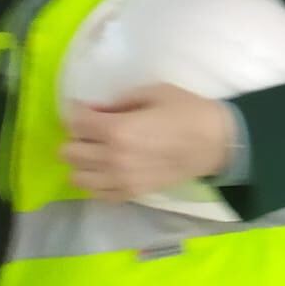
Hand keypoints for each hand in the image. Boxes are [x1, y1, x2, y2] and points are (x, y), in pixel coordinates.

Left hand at [63, 84, 235, 200]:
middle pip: (68, 152)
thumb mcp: (155, 92)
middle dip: (77, 137)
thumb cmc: (188, 111)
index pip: (75, 123)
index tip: (86, 108)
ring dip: (83, 162)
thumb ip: (120, 101)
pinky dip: (95, 181)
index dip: (77, 112)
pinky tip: (109, 169)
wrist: (217, 142)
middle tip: (95, 130)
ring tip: (100, 151)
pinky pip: (95, 193)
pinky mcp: (130, 193)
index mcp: (118, 130)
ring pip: (76, 177)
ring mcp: (120, 180)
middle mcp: (112, 158)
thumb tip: (95, 109)